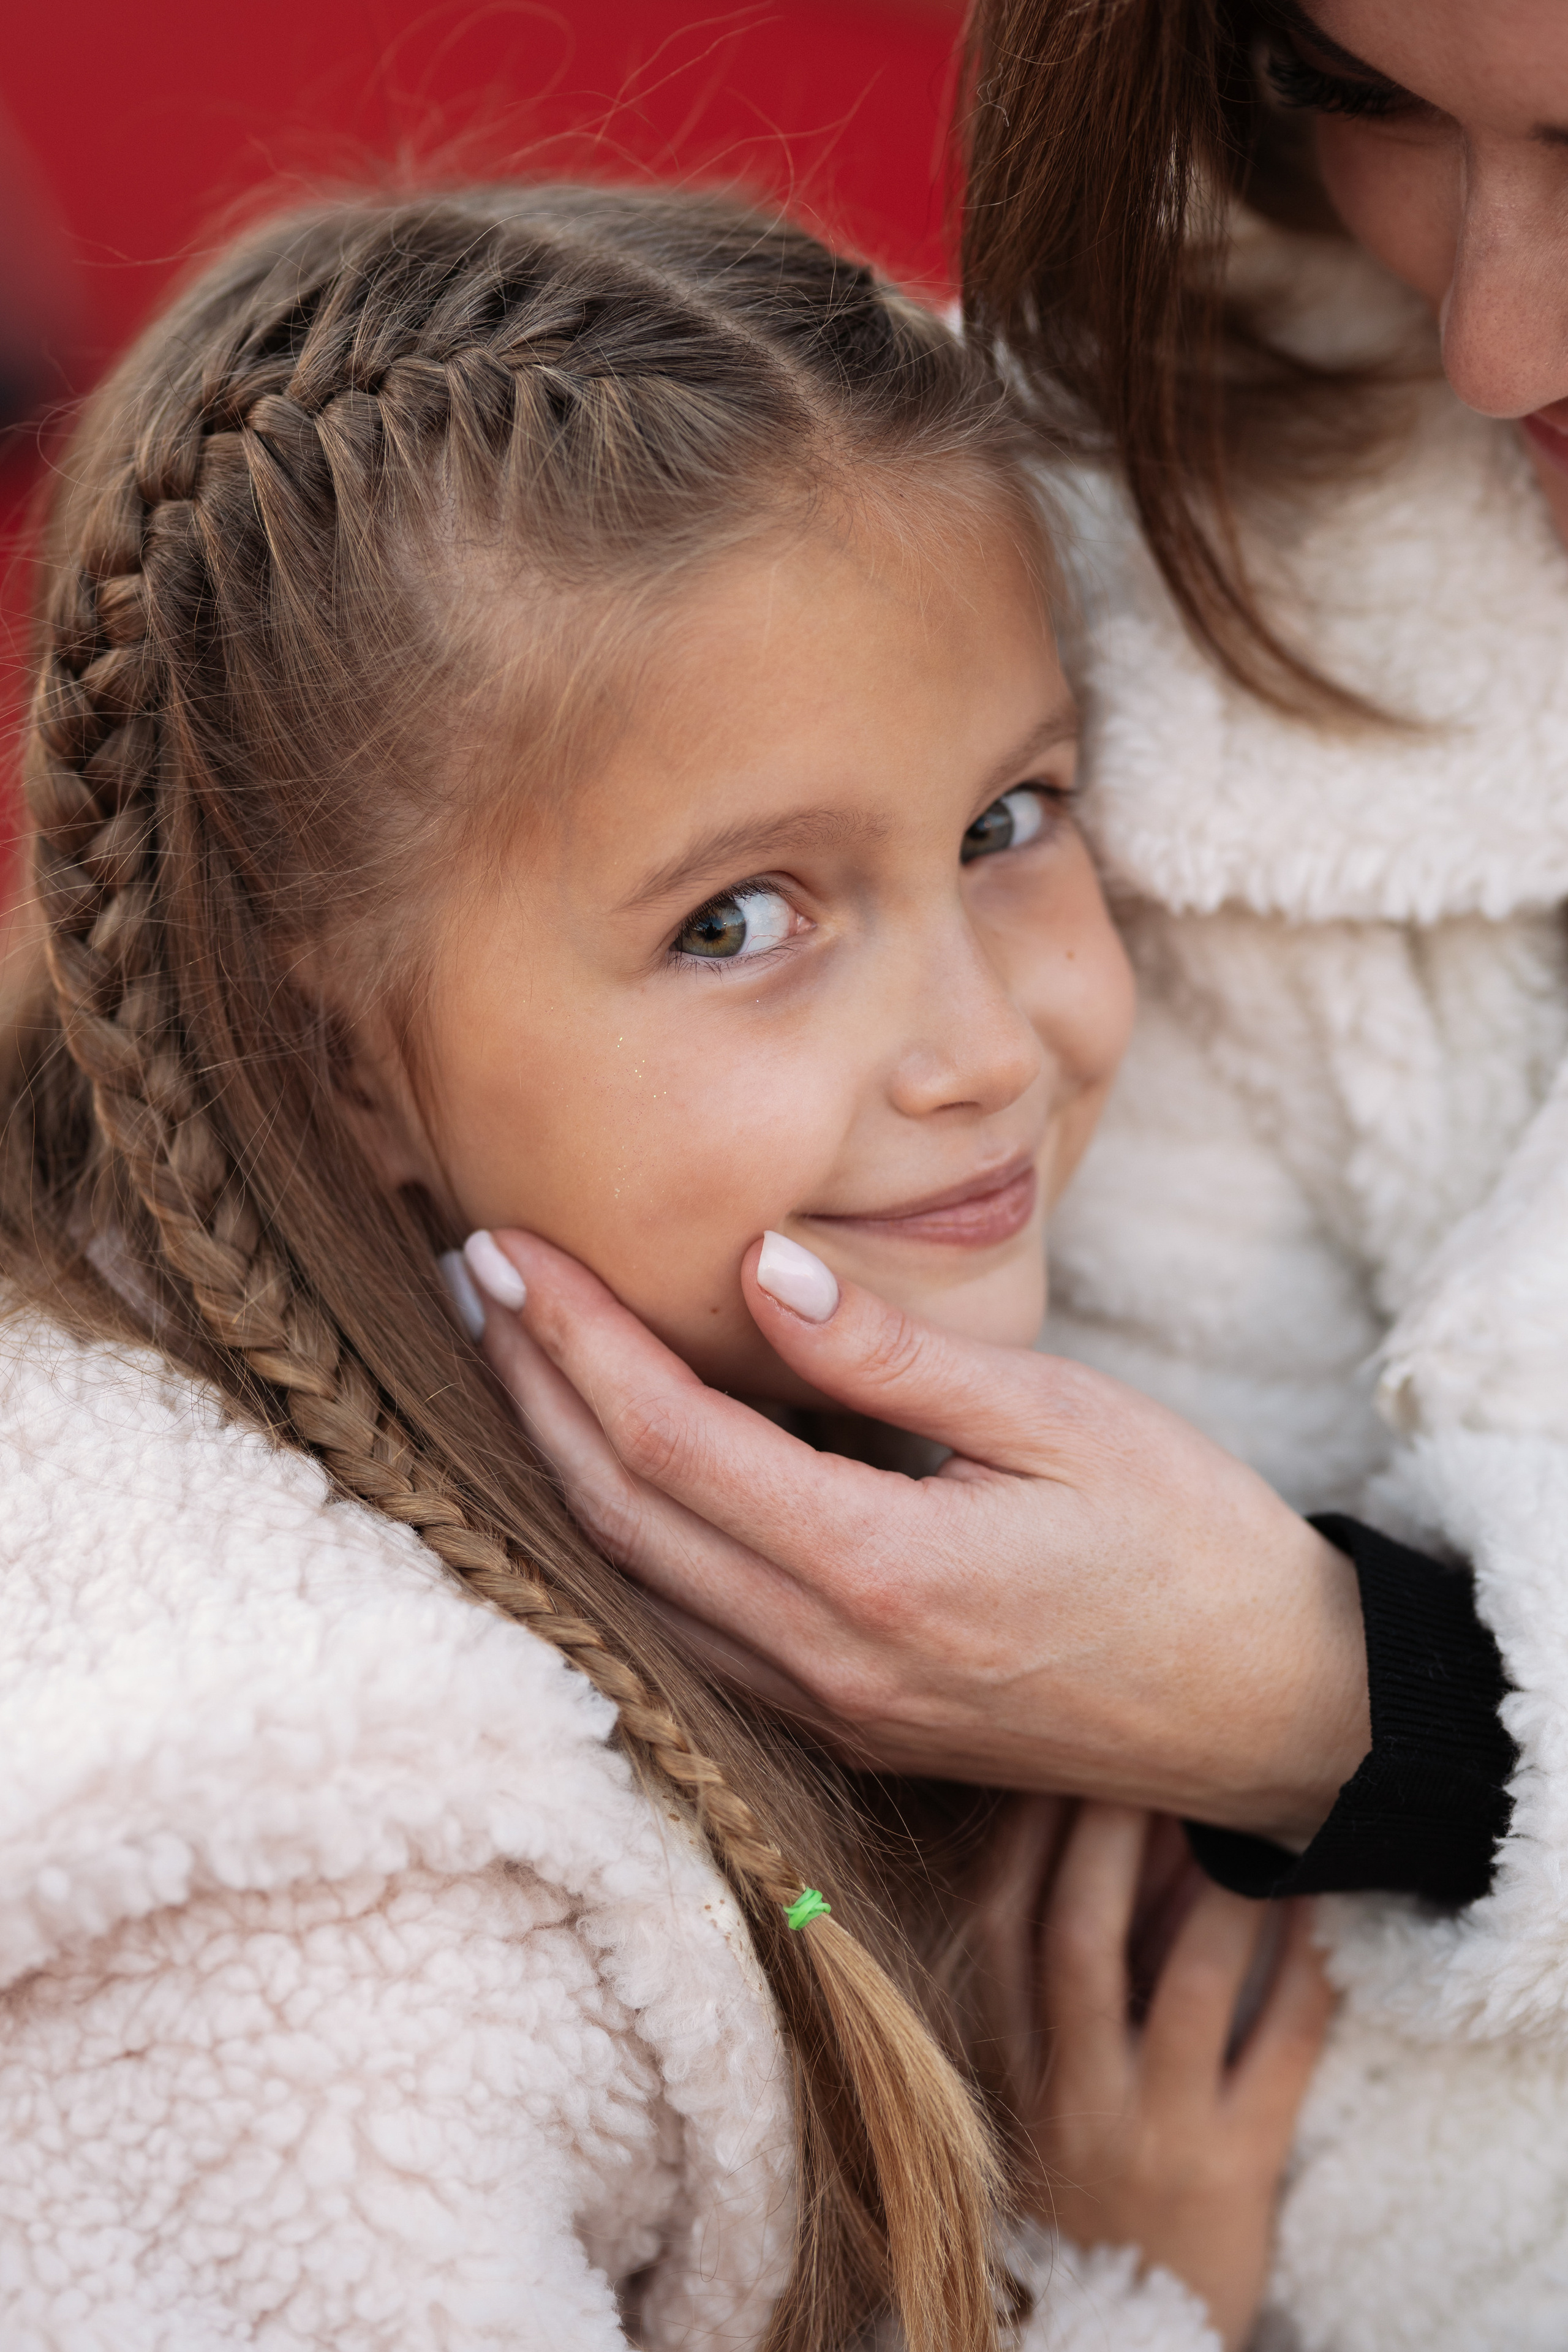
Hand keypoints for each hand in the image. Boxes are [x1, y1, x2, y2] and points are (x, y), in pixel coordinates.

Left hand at [466, 1229, 1369, 1842]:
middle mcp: (831, 1659)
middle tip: (469, 1279)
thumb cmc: (1187, 1542)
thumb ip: (897, 1355)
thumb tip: (758, 1271)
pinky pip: (686, 1638)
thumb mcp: (1063, 1416)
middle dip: (527, 1390)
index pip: (668, 1442)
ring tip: (503, 1359)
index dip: (571, 1340)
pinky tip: (598, 1474)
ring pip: (631, 1590)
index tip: (508, 1250)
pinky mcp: (847, 1729)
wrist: (1273, 1709)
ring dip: (550, 1470)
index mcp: (884, 1572)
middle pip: (617, 1518)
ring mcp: (831, 1710)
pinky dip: (618, 1546)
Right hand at [1018, 1803, 1331, 2350]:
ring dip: (1222, 1893)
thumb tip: (1118, 1834)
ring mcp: (1149, 2134)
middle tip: (1155, 1759)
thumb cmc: (1080, 2177)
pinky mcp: (1232, 2170)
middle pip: (1076, 1939)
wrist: (1119, 2333)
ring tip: (1250, 1822)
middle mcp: (1067, 2095)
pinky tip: (1315, 1910)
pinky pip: (1276, 2050)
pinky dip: (1301, 1970)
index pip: (1000, 1924)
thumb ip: (1066, 1977)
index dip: (1029, 1834)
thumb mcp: (1042, 2082)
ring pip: (1185, 1988)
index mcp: (1007, 2064)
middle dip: (1111, 1836)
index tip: (1064, 1759)